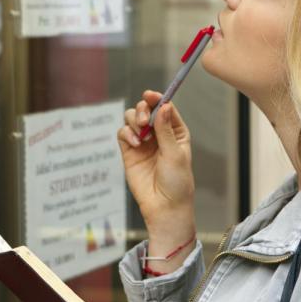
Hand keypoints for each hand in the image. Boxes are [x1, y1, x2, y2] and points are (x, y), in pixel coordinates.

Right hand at [118, 91, 194, 247]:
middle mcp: (159, 134)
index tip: (150, 95)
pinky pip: (123, 133)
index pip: (165, 108)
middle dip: (143, 109)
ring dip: (134, 120)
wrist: (164, 206)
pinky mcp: (129, 152)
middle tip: (144, 119)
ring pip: (132, 118)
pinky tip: (135, 143)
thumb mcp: (175, 154)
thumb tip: (163, 106)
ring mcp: (143, 142)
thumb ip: (165, 130)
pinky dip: (127, 133)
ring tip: (141, 135)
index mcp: (176, 132)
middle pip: (146, 109)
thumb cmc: (177, 182)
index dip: (157, 98)